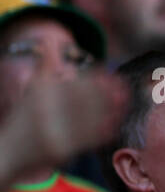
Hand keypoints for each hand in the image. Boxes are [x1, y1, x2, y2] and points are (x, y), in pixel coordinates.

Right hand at [0, 73, 125, 184]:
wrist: (7, 153)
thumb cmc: (23, 120)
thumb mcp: (31, 91)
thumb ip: (44, 67)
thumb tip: (50, 38)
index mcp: (39, 94)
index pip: (73, 83)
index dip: (95, 79)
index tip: (112, 74)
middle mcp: (45, 110)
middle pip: (85, 99)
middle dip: (108, 93)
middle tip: (127, 87)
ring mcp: (53, 131)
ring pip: (90, 118)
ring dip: (111, 110)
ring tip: (126, 102)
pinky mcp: (61, 151)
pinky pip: (88, 139)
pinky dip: (104, 130)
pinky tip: (116, 124)